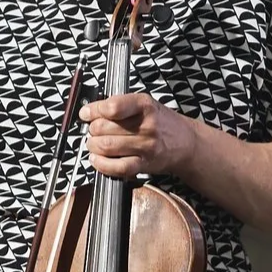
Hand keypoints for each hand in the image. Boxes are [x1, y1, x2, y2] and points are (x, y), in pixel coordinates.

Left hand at [83, 91, 200, 181]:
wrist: (185, 143)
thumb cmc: (161, 122)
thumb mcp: (144, 104)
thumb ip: (119, 105)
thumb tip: (90, 112)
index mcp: (144, 105)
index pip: (112, 106)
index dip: (93, 110)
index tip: (86, 113)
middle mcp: (146, 125)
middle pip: (104, 128)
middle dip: (92, 129)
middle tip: (92, 129)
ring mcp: (146, 146)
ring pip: (107, 146)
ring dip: (93, 146)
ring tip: (94, 143)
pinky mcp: (144, 164)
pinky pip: (117, 167)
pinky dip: (102, 164)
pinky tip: (97, 159)